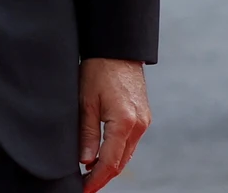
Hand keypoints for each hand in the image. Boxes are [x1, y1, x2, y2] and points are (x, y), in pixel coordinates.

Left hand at [79, 58, 149, 192]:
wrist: (118, 48)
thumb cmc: (99, 69)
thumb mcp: (86, 101)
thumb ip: (87, 133)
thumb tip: (86, 161)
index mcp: (125, 121)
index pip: (110, 162)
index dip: (96, 179)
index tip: (84, 189)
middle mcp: (139, 124)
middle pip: (121, 162)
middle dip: (103, 177)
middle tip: (85, 186)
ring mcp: (144, 121)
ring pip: (127, 154)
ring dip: (110, 166)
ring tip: (90, 175)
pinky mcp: (143, 116)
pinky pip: (130, 142)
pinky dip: (117, 153)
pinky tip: (103, 156)